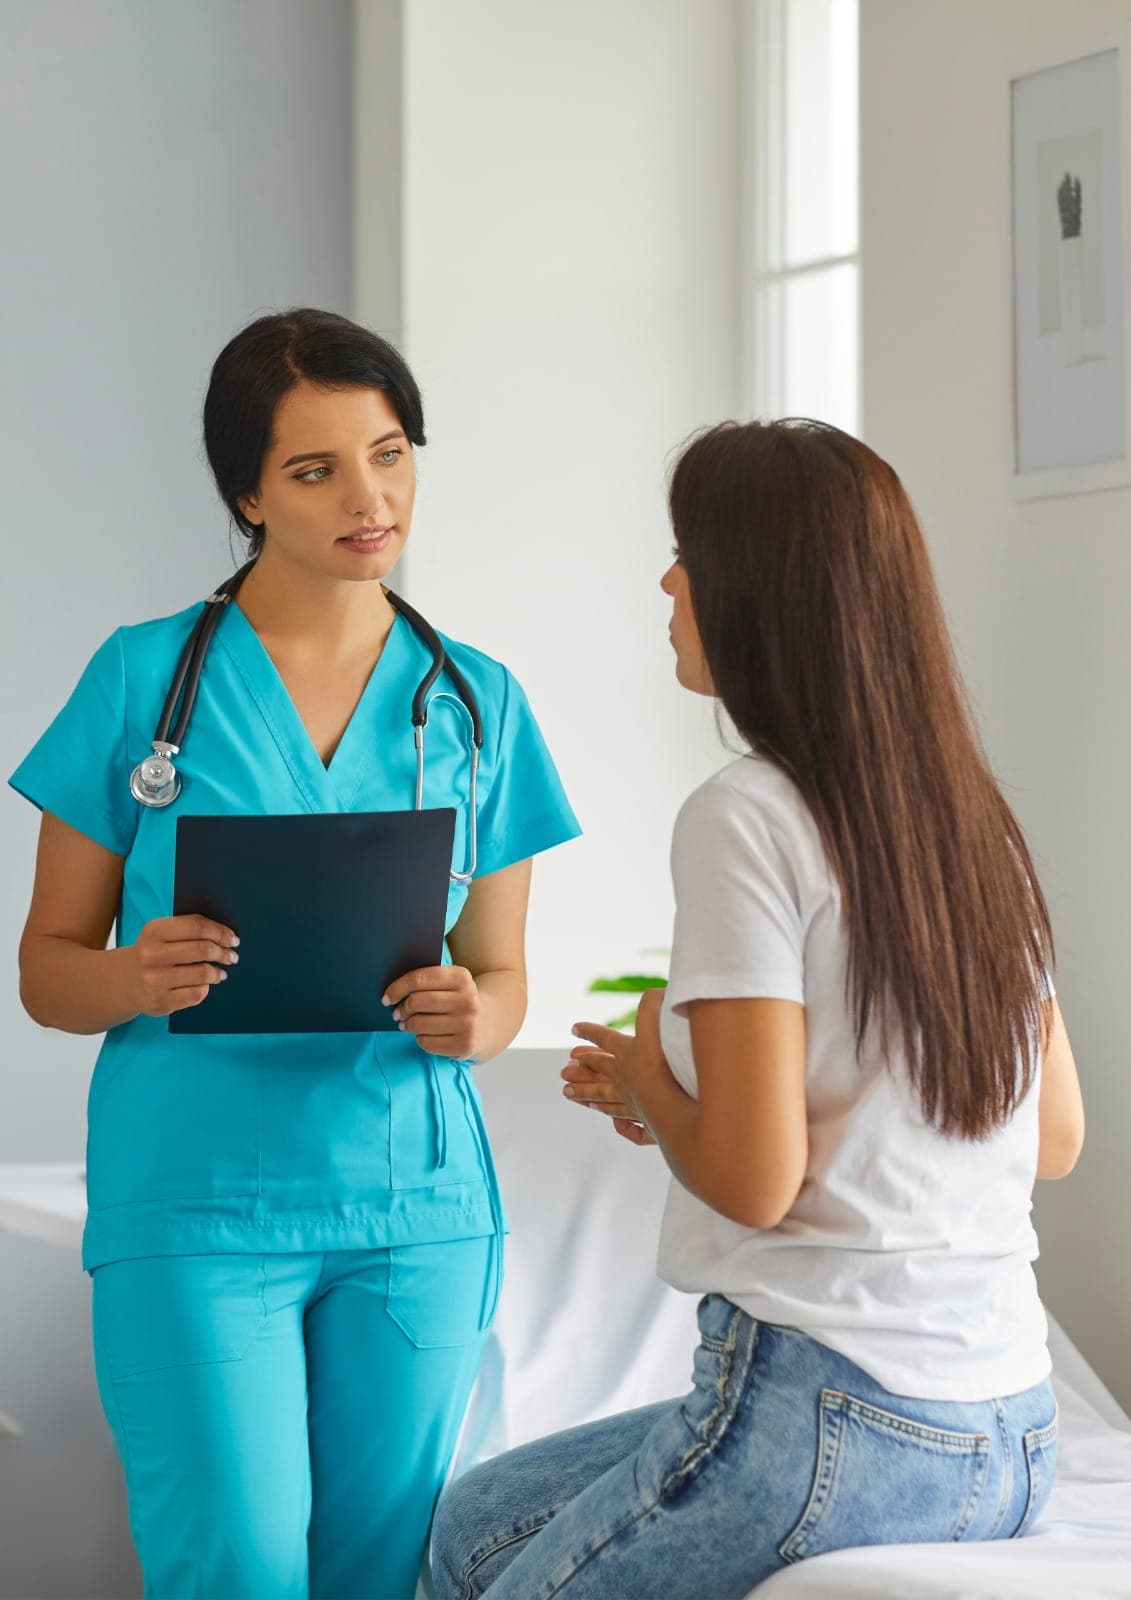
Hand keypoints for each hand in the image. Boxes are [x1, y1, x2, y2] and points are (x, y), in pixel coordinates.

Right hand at [128, 914, 239, 1017]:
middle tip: (232, 956)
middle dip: (223, 952)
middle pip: (203, 949)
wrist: (123, 982)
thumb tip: (225, 934)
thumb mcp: (161, 934)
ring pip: (203, 973)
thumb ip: (188, 929)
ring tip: (221, 973)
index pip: (197, 926)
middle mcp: (151, 954)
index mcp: (154, 931)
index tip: (233, 938)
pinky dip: (206, 988)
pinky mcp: (159, 1001)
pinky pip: (196, 994)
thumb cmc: (153, 953)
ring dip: (218, 972)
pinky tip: (205, 985)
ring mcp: (154, 980)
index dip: (220, 932)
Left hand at [383, 965, 482, 1059]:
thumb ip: (427, 981)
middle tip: (397, 1013)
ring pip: (419, 1024)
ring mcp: (468, 1023)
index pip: (419, 978)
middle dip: (401, 1009)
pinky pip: (426, 1043)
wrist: (488, 1024)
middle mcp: (468, 999)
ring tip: (407, 1025)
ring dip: (408, 1025)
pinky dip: (420, 1039)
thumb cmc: (458, 1001)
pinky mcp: (464, 1045)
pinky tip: (425, 1035)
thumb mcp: (450, 983)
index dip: (397, 988)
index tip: (386, 997)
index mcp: (461, 977)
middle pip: (417, 1002)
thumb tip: (392, 992)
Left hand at [561, 987, 667, 1140]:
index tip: (574, 1028)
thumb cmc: (665, 1066)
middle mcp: (626, 1079)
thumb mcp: (658, 1026)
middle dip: (583, 1070)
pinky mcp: (647, 1123)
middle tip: (563, 1072)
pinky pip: (626, 1123)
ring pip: (605, 1099)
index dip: (590, 1032)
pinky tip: (614, 1123)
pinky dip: (618, 1121)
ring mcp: (634, 1103)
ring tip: (569, 1095)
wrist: (676, 1109)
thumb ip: (653, 1006)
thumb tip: (656, 991)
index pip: (605, 1039)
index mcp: (627, 1053)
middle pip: (599, 1072)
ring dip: (587, 1095)